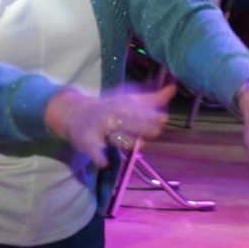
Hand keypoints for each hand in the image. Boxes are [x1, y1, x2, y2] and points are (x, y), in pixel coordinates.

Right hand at [44, 84, 174, 167]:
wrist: (75, 113)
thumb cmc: (108, 108)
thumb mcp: (129, 100)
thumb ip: (151, 98)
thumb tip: (173, 87)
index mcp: (122, 105)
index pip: (141, 111)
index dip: (153, 116)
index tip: (162, 119)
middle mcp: (111, 115)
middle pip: (130, 122)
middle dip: (144, 127)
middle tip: (154, 130)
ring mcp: (99, 129)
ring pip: (115, 136)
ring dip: (127, 140)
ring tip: (138, 144)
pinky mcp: (88, 142)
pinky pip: (94, 150)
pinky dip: (98, 156)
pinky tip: (105, 162)